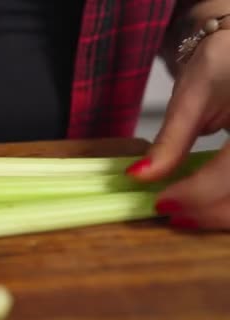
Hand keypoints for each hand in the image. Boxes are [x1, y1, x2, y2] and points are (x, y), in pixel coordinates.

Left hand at [126, 26, 229, 229]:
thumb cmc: (222, 63)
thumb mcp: (192, 97)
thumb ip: (170, 142)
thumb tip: (138, 176)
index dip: (197, 194)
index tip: (161, 202)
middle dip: (209, 213)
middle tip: (173, 214)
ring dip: (221, 216)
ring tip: (189, 213)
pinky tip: (210, 206)